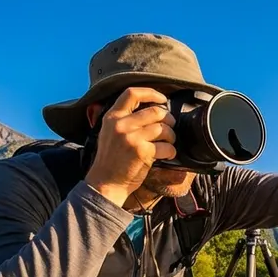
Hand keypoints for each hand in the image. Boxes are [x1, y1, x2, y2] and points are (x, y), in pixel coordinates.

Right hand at [85, 87, 177, 206]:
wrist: (105, 183)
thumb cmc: (111, 160)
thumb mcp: (108, 133)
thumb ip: (123, 120)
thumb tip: (151, 109)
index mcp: (112, 117)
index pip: (132, 93)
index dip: (151, 93)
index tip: (162, 99)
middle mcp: (121, 124)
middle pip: (156, 111)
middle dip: (169, 119)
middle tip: (169, 127)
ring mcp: (132, 138)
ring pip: (164, 128)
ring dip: (171, 136)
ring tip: (168, 143)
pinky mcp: (142, 152)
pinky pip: (167, 147)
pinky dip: (171, 152)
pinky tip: (166, 156)